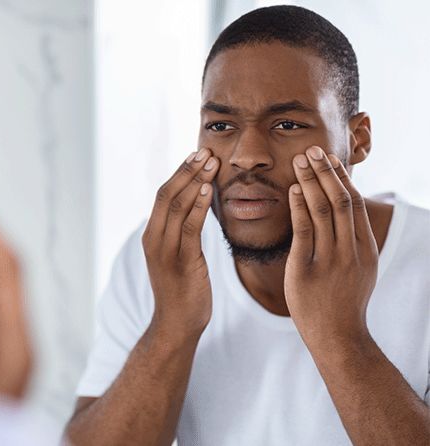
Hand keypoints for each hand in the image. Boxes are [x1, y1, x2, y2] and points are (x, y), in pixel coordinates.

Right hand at [142, 148, 219, 336]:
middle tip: (205, 151)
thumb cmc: (182, 290)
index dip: (180, 172)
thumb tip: (195, 206)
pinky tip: (209, 190)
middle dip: (187, 170)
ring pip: (176, 206)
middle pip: (167, 194)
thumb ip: (181, 231)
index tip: (197, 155)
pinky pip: (189, 227)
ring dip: (195, 181)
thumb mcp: (177, 256)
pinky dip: (198, 206)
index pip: (163, 194)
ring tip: (211, 163)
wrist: (176, 324)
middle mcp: (153, 239)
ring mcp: (164, 250)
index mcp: (151, 235)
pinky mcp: (181, 262)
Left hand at [284, 146, 377, 345]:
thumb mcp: (357, 269)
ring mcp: (331, 261)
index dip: (340, 178)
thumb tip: (341, 213)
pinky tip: (294, 190)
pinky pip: (304, 232)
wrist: (338, 337)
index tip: (328, 158)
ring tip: (299, 161)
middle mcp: (351, 251)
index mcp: (365, 249)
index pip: (353, 203)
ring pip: (323, 211)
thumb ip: (350, 242)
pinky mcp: (307, 271)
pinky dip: (300, 208)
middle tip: (311, 149)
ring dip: (311, 182)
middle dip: (325, 172)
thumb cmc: (342, 301)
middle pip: (340, 200)